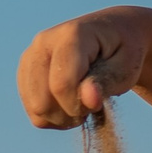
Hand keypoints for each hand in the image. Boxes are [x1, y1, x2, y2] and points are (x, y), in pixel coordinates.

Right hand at [17, 8, 151, 128]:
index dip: (80, 105)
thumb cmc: (123, 52)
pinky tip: (71, 103)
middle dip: (71, 113)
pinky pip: (34, 113)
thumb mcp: (126, 66)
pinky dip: (55, 117)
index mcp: (71, 35)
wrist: (113, 35)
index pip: (62, 85)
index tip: (100, 102)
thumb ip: (107, 82)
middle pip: (41, 102)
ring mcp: (29, 58)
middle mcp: (43, 43)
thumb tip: (90, 99)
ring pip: (36, 110)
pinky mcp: (25, 73)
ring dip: (64, 117)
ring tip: (84, 101)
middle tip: (93, 104)